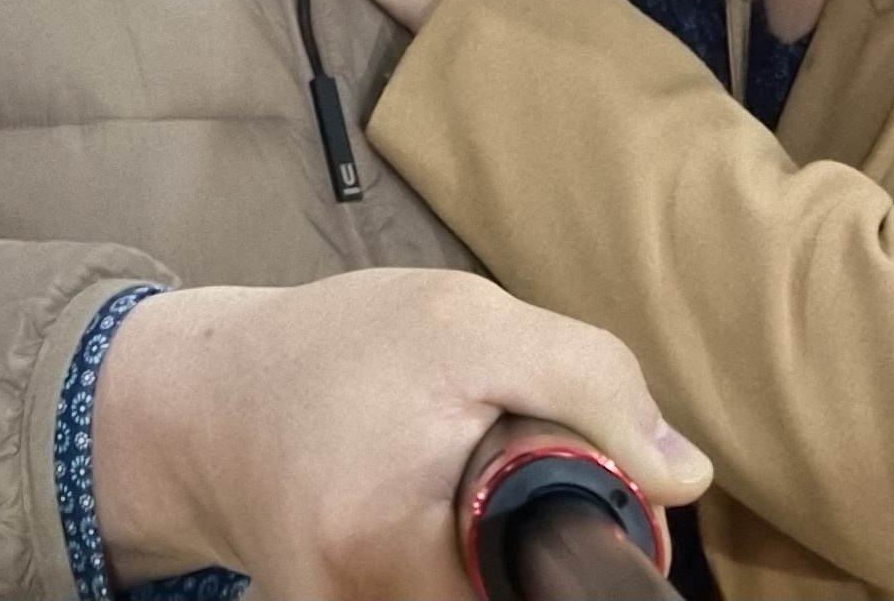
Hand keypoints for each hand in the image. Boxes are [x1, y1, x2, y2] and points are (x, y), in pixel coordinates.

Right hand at [93, 270, 705, 594]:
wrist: (207, 399)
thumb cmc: (336, 349)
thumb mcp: (463, 321)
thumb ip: (586, 381)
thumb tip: (686, 479)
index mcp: (388, 543)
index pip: (538, 587)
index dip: (575, 566)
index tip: (566, 514)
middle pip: (497, 593)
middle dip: (520, 559)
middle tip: (488, 484)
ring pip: (467, 594)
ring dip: (481, 566)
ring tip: (450, 500)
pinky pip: (425, 599)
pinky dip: (444, 575)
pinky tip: (424, 532)